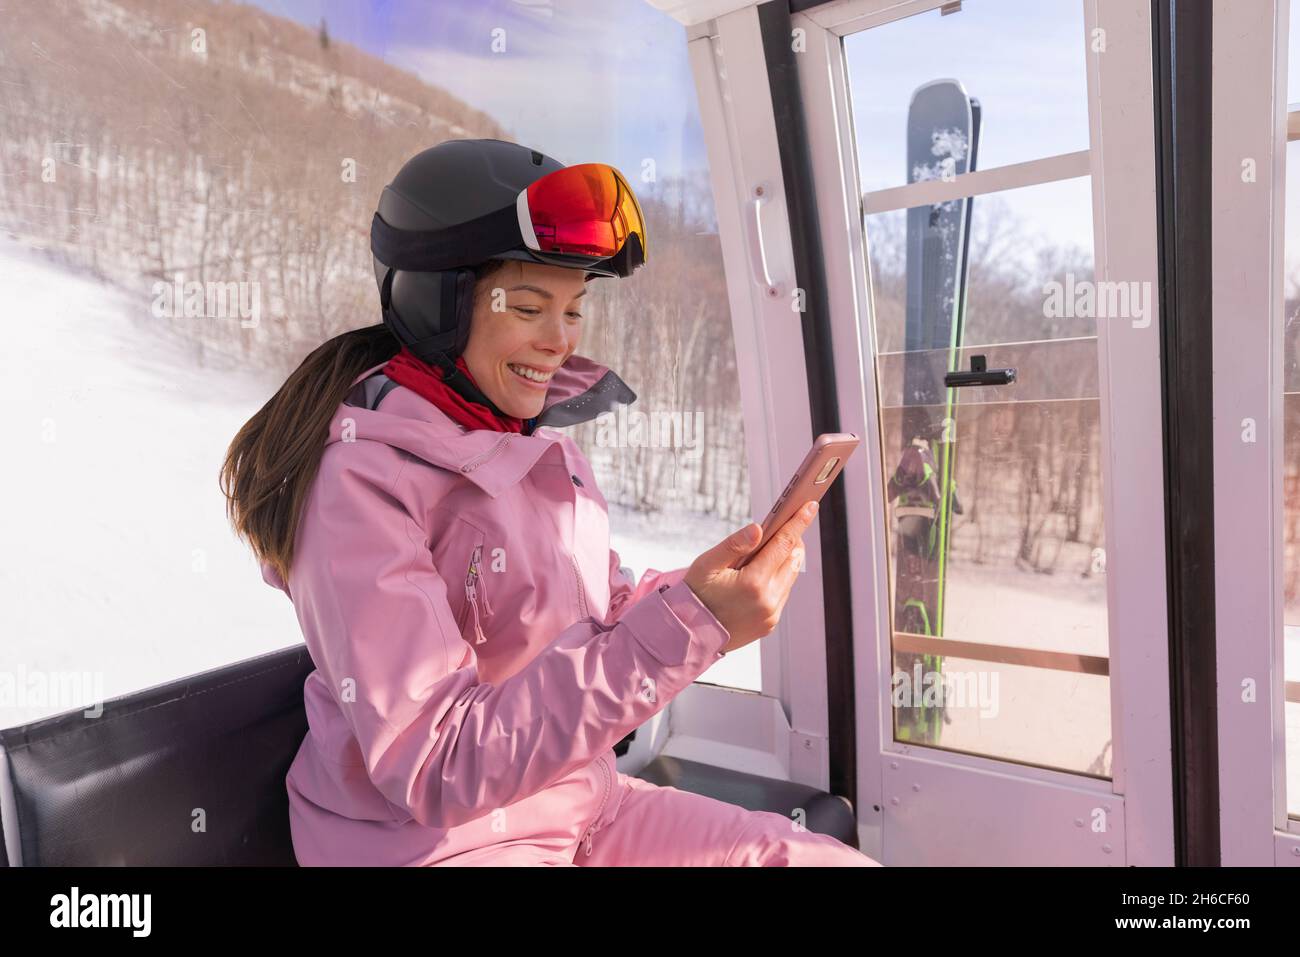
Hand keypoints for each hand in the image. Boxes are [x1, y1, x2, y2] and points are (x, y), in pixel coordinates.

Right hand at [682, 501, 816, 653]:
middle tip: (788, 522)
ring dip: (787, 558)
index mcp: (753, 583)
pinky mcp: (770, 623)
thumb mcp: (707, 565)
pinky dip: (779, 577)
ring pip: (790, 577)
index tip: (810, 505)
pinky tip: (766, 570)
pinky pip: (783, 593)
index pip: (783, 544)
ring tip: (774, 545)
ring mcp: (771, 615)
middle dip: (792, 538)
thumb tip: (758, 529)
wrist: (688, 634)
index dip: (797, 522)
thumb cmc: (695, 595)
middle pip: (793, 559)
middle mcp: (767, 600)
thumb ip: (734, 545)